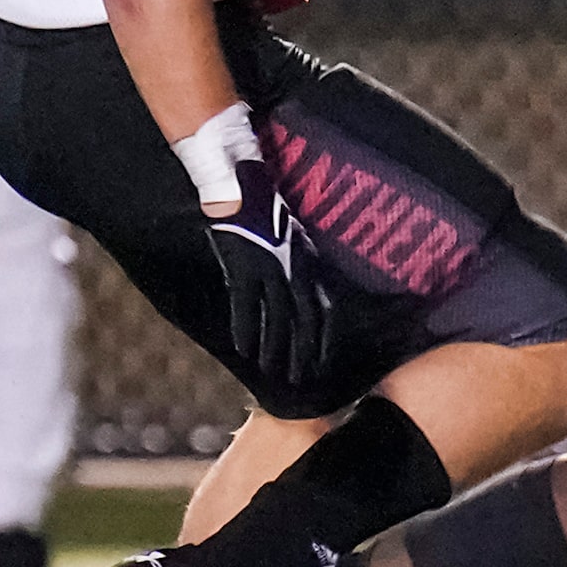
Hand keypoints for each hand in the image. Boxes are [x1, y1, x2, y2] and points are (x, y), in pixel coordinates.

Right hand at [206, 159, 334, 397]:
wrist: (244, 188)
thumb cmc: (267, 212)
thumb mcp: (294, 239)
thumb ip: (300, 265)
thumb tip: (306, 292)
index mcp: (308, 264)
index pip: (323, 309)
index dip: (323, 338)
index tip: (323, 363)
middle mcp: (293, 271)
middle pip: (302, 320)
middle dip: (300, 352)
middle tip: (297, 378)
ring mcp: (268, 270)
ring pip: (275, 319)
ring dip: (273, 348)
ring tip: (271, 371)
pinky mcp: (243, 267)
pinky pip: (245, 306)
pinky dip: (244, 329)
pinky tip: (243, 350)